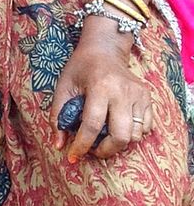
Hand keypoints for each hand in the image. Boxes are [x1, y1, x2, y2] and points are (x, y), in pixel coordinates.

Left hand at [52, 24, 152, 162]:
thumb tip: (58, 145)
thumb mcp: (63, 87)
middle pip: (120, 136)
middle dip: (105, 150)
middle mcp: (123, 91)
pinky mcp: (148, 96)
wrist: (104, 49)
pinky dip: (132, 134)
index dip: (82, 145)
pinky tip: (117, 126)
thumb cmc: (80, 68)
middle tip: (93, 150)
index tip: (73, 156)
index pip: (93, 125)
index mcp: (100, 86)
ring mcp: (138, 94)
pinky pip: (145, 127)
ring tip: (104, 137)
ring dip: (118, 143)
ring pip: (135, 135)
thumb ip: (58, 116)